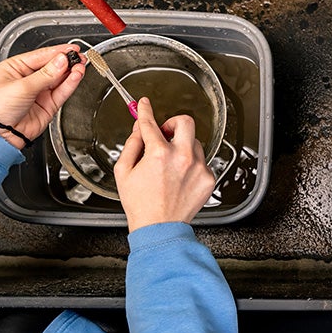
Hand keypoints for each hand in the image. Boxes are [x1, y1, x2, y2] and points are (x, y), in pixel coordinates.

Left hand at [0, 44, 86, 149]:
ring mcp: (40, 92)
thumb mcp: (21, 86)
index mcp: (16, 68)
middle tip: (79, 57)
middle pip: (53, 66)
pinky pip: (62, 91)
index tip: (72, 49)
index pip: (41, 55)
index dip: (57, 52)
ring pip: (60, 78)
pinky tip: (76, 76)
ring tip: (81, 65)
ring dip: (71, 72)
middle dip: (67, 61)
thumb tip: (62, 61)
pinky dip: (71, 83)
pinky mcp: (49, 105)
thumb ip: (45, 74)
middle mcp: (29, 79)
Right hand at [114, 97, 215, 232]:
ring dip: (183, 147)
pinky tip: (180, 178)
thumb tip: (139, 127)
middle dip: (174, 123)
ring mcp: (198, 167)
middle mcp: (182, 157)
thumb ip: (132, 144)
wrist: (159, 228)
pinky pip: (202, 161)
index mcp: (159, 154)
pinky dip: (191, 165)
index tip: (144, 104)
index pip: (151, 123)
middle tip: (166, 132)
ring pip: (194, 143)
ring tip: (170, 165)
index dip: (145, 110)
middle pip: (186, 122)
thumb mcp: (124, 172)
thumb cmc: (140, 204)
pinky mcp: (208, 177)